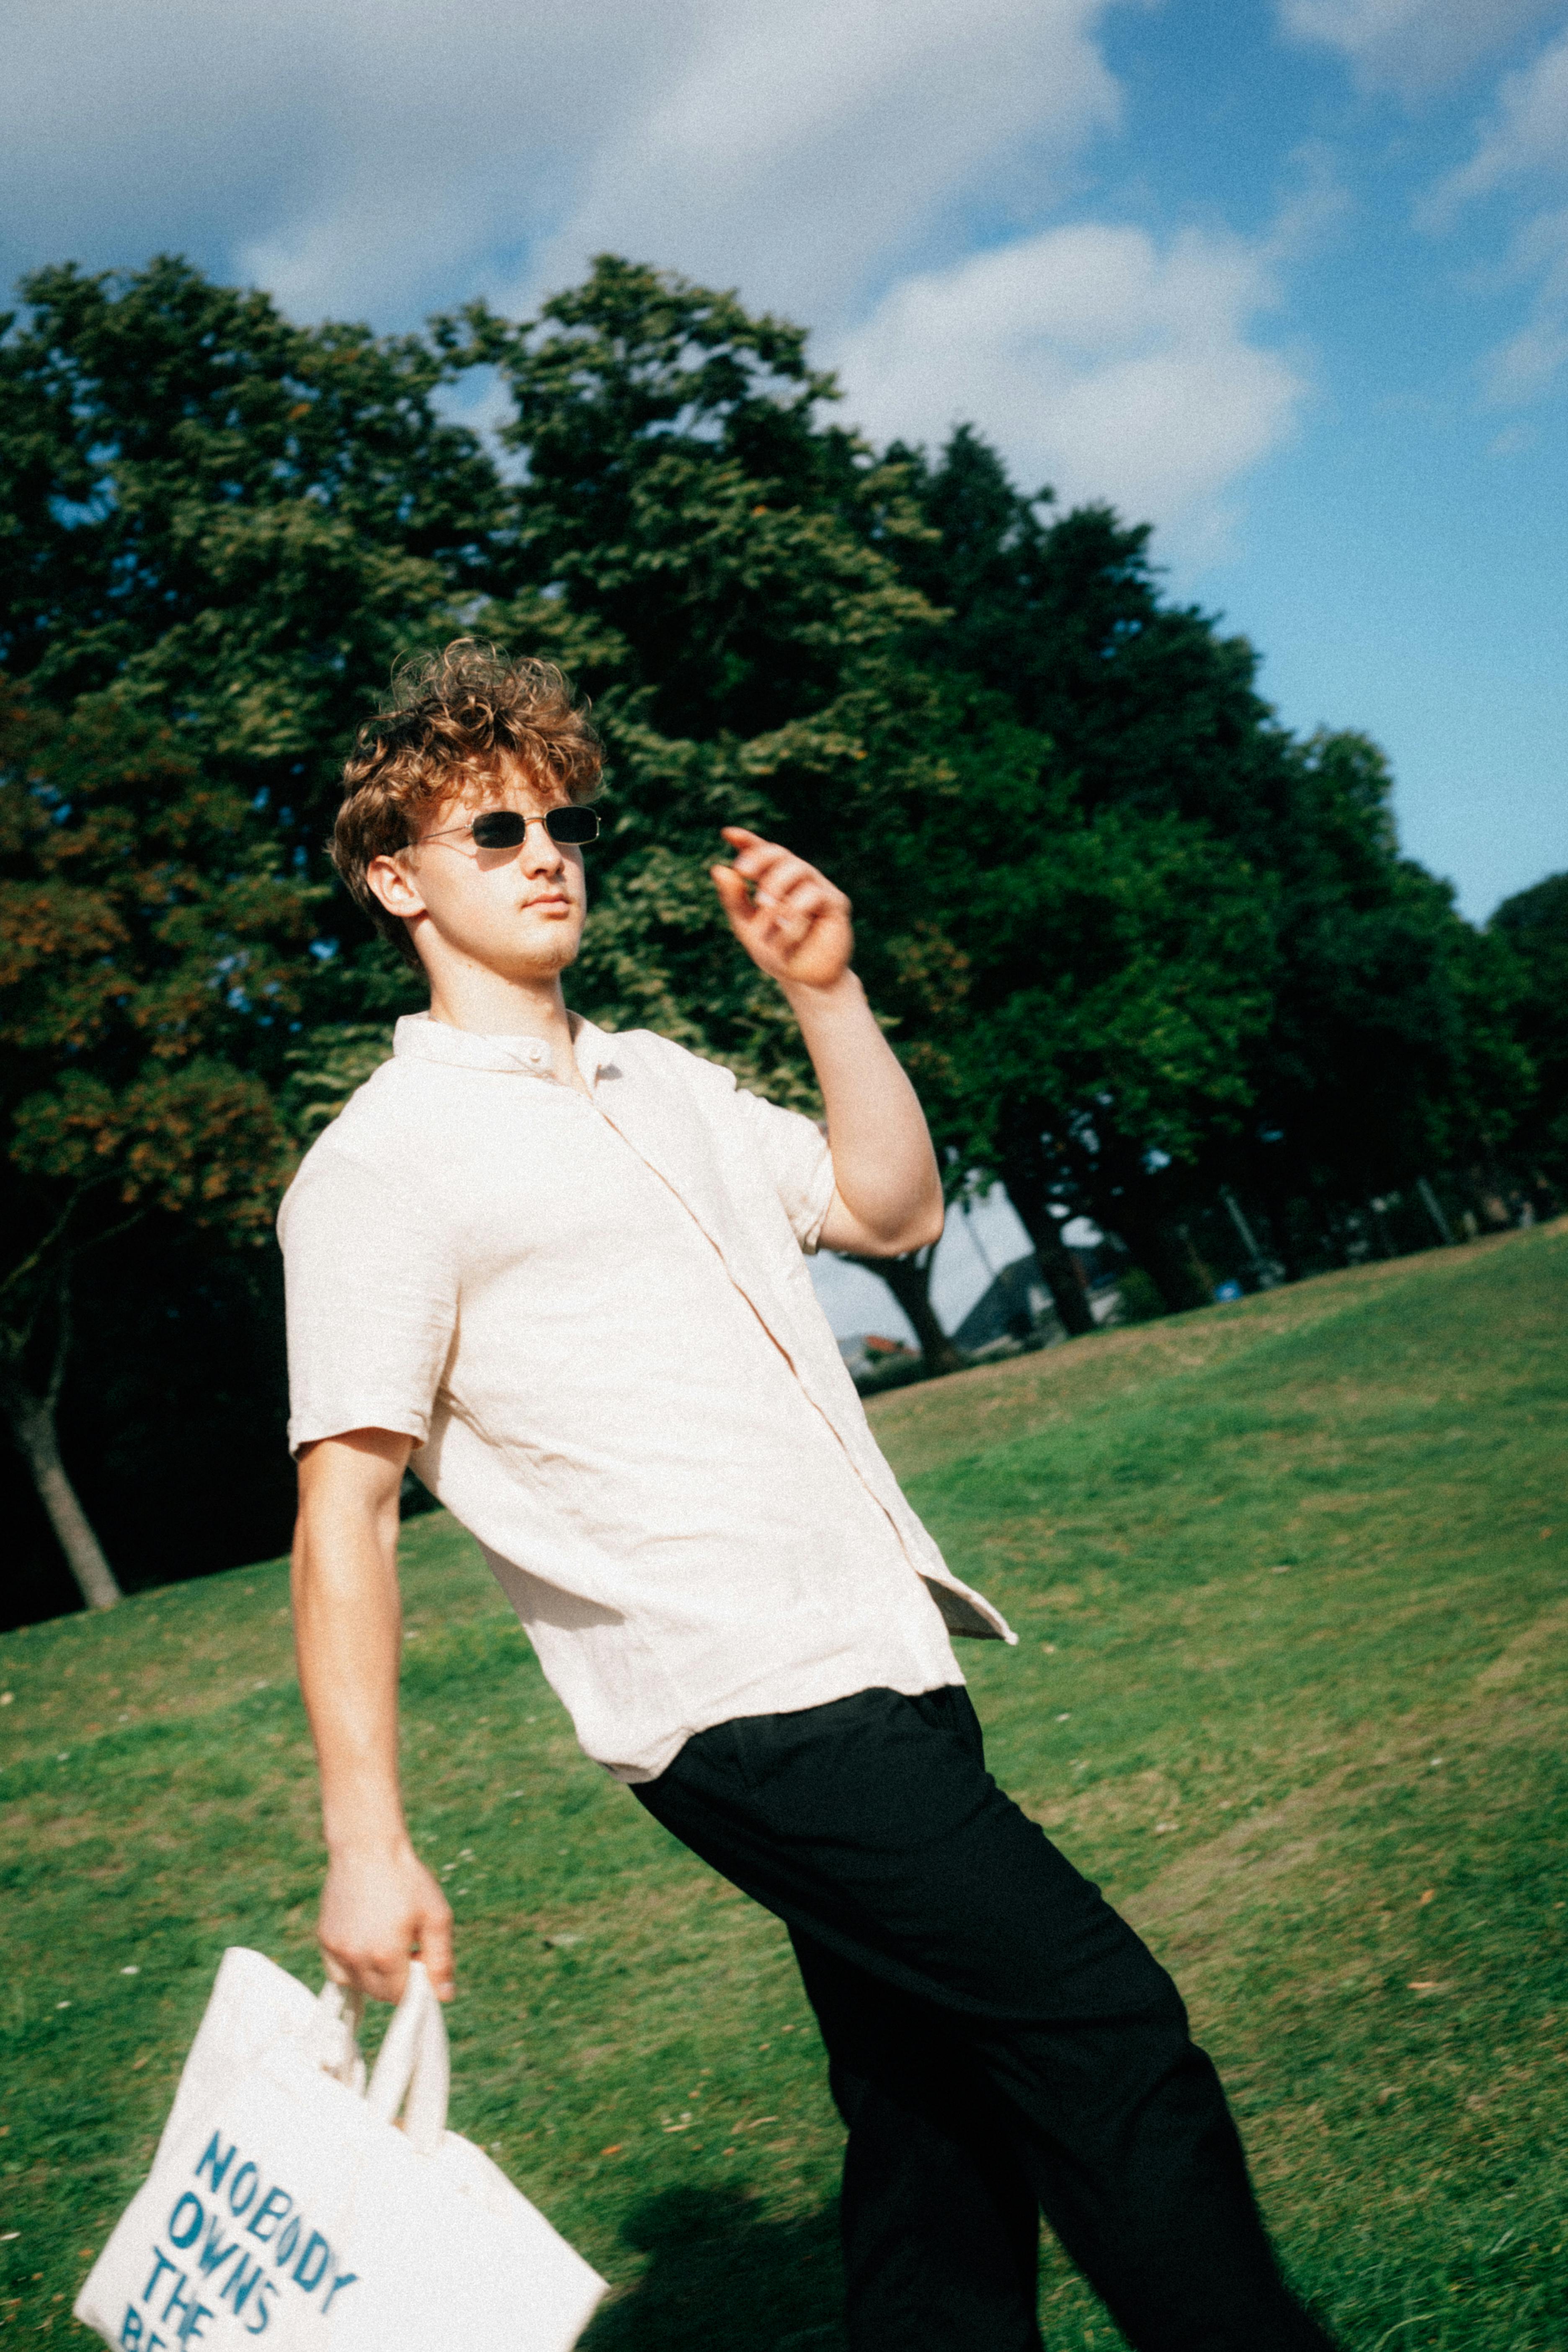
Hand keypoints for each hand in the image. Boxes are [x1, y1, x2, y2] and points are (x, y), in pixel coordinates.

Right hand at [319, 1842, 454, 2004]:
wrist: (368, 1848)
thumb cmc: (407, 1879)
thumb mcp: (436, 1916)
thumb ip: (441, 1960)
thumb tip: (445, 1996)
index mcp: (386, 1955)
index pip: (401, 1996)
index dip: (415, 1982)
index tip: (420, 1956)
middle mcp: (356, 1958)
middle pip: (379, 1994)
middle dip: (397, 1980)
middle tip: (406, 1946)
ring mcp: (336, 1950)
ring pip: (358, 1985)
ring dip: (375, 1975)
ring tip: (386, 1941)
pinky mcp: (324, 1939)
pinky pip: (339, 1972)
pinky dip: (353, 1968)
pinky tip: (366, 1943)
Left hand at [711, 828, 853, 990]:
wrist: (804, 981)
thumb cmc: (777, 952)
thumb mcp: (747, 926)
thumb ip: (733, 899)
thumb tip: (718, 868)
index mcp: (777, 881)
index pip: (763, 853)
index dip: (747, 841)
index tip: (727, 833)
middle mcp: (799, 880)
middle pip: (781, 854)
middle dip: (760, 861)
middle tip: (744, 874)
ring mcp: (820, 889)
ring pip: (799, 869)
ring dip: (776, 890)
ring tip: (765, 912)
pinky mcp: (837, 904)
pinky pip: (813, 896)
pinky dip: (793, 916)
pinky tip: (784, 933)